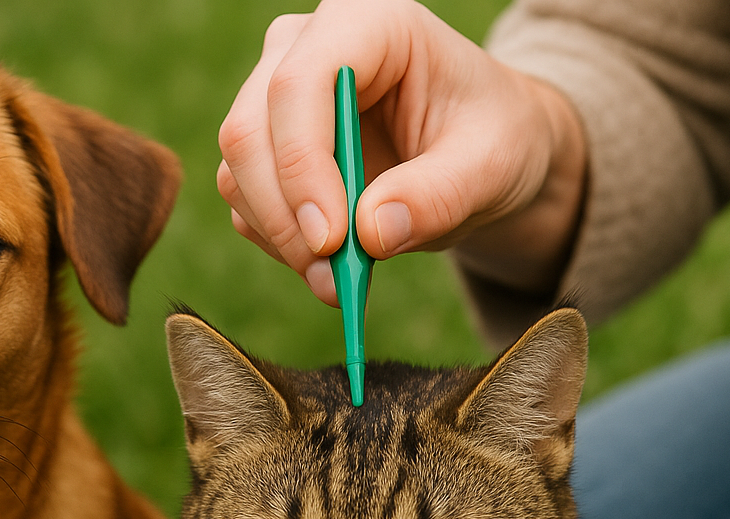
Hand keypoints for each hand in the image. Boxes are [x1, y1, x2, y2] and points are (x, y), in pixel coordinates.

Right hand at [217, 0, 586, 305]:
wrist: (480, 151)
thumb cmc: (492, 136)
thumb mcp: (492, 165)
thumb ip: (439, 195)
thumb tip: (370, 233)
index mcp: (367, 21)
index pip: (298, 84)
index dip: (301, 164)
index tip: (331, 240)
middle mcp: (304, 46)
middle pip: (250, 130)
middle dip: (285, 216)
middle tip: (332, 280)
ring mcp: (274, 94)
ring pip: (238, 172)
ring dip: (280, 238)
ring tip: (341, 281)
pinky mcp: (266, 145)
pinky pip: (246, 201)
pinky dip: (280, 243)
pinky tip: (330, 262)